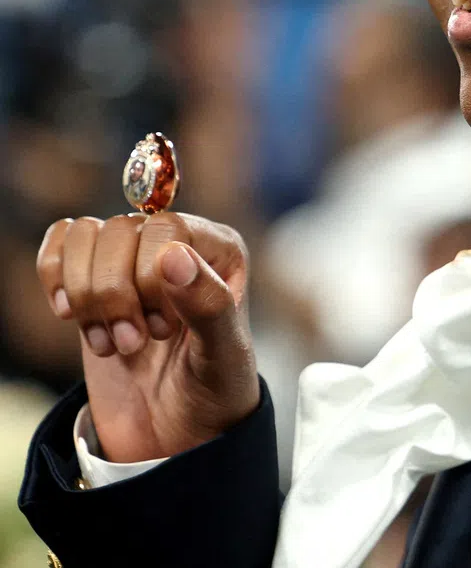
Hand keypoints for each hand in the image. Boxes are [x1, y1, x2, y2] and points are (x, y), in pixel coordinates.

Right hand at [36, 212, 259, 462]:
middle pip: (119, 230)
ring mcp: (133, 258)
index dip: (150, 279)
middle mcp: (177, 243)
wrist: (178, 432)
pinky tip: (76, 319)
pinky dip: (58, 282)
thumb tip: (173, 254)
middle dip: (116, 296)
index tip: (165, 330)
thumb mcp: (223, 355)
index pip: (165, 227)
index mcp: (219, 249)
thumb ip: (207, 304)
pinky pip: (62, 243)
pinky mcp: (96, 277)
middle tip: (135, 344)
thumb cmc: (214, 390)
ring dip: (88, 298)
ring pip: (85, 235)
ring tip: (114, 341)